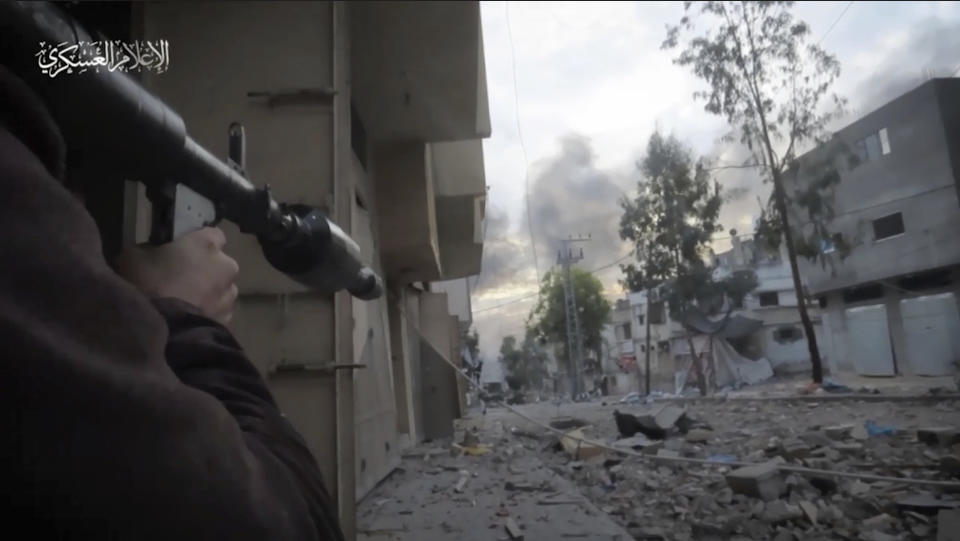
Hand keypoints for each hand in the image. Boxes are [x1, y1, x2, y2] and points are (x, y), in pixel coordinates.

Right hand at [114, 227, 239, 324]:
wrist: (163, 328)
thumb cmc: (148, 284)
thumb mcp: (133, 257)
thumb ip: (149, 249)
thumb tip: (150, 253)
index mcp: (207, 244)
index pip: (213, 235)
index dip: (199, 242)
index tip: (184, 251)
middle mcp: (227, 266)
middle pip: (220, 264)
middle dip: (206, 269)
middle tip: (181, 279)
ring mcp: (230, 294)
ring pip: (222, 289)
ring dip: (210, 292)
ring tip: (186, 302)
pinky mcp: (228, 318)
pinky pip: (219, 311)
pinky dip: (209, 313)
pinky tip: (190, 318)